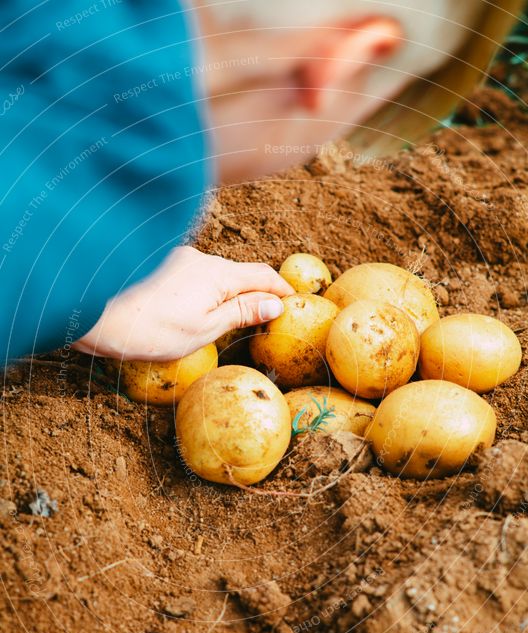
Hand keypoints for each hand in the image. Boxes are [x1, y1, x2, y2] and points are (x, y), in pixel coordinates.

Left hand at [73, 246, 292, 360]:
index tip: (292, 302)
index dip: (281, 289)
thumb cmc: (147, 326)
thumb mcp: (202, 330)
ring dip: (220, 293)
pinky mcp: (152, 267)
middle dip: (251, 292)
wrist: (88, 308)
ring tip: (219, 321)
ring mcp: (173, 260)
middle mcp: (198, 260)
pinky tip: (181, 312)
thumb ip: (238, 314)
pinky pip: (185, 278)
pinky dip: (195, 292)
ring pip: (208, 276)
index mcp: (218, 275)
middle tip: (262, 317)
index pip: (262, 276)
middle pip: (236, 274)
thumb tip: (274, 304)